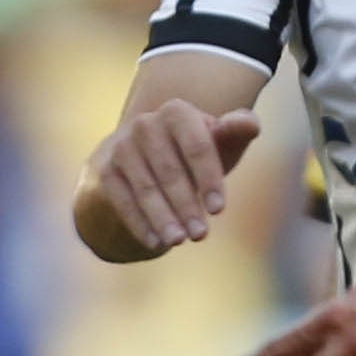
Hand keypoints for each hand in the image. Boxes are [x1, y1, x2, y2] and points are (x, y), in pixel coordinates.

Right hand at [86, 101, 264, 256]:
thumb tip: (249, 126)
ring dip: (162, 217)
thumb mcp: (221, 141)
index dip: (208, 179)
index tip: (218, 211)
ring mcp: (123, 146)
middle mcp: (146, 124)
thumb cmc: (197, 151)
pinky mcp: (106, 170)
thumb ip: (240, 130)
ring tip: (178, 241)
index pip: (197, 147)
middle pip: (169, 171)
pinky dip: (139, 223)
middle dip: (186, 205)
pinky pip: (122, 199)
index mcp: (178, 112)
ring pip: (145, 187)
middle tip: (200, 235)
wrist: (149, 154)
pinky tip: (155, 243)